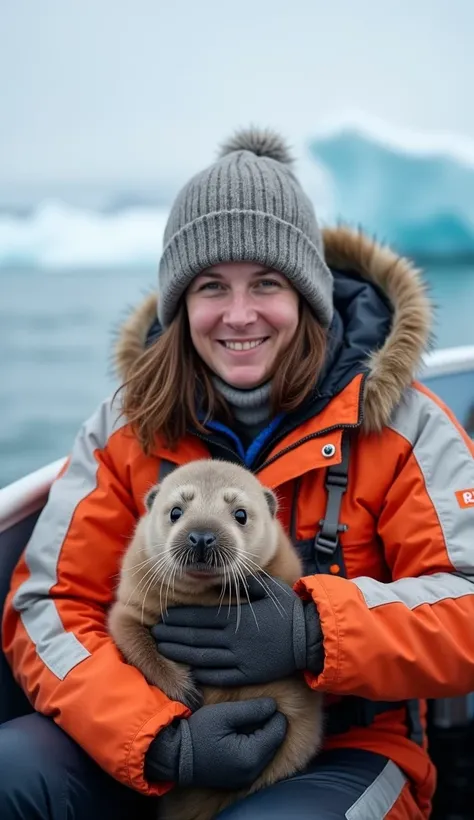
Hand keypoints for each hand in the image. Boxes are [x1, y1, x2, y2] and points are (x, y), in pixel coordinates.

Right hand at [145, 698, 286, 788]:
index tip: (261, 701)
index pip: (278, 729)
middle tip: (254, 708)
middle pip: (275, 742)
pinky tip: (240, 734)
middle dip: (268, 724)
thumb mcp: (224, 714)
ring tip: (246, 720)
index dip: (273, 712)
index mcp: (251, 755)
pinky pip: (256, 760)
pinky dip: (254, 745)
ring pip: (267, 751)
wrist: (174, 755)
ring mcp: (245, 778)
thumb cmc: (198, 731)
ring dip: (261, 735)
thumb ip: (252, 709)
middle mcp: (252, 771)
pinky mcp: (238, 779)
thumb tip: (273, 705)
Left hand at [152, 575, 323, 686]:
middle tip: (155, 631)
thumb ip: (246, 582)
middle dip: (172, 634)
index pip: (198, 616)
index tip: (163, 615)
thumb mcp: (270, 588)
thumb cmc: (290, 610)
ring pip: (202, 657)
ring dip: (180, 653)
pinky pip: (219, 676)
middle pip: (195, 637)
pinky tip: (189, 669)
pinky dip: (201, 673)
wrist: (312, 639)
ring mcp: (240, 659)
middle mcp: (234, 639)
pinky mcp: (247, 675)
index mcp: (236, 617)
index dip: (178, 617)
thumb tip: (225, 573)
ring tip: (163, 648)